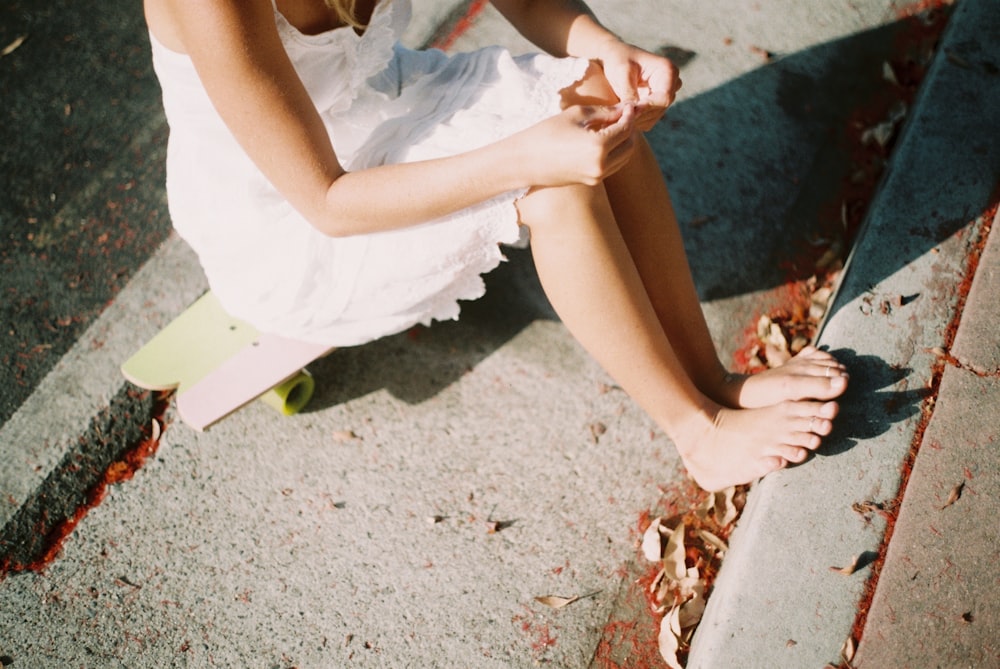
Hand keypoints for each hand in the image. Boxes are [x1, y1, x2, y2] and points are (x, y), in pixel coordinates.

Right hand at [514, 104, 637, 187]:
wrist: (525, 161)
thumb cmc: (547, 132)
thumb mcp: (576, 114)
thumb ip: (604, 112)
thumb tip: (625, 109)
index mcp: (598, 146)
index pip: (625, 128)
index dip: (630, 115)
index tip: (628, 105)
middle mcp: (601, 165)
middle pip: (630, 144)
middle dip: (630, 128)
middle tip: (624, 115)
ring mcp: (597, 176)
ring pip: (625, 157)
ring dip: (625, 141)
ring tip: (616, 126)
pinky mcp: (592, 182)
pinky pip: (614, 166)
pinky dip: (617, 153)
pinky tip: (607, 140)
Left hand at [594, 39, 680, 130]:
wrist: (613, 57)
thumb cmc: (617, 59)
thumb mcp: (622, 73)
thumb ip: (629, 92)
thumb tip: (633, 112)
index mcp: (668, 70)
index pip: (664, 97)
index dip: (648, 107)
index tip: (630, 112)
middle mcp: (671, 82)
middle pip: (661, 108)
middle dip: (641, 115)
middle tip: (621, 119)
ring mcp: (665, 93)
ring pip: (656, 115)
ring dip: (638, 119)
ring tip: (620, 119)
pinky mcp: (656, 102)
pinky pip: (650, 118)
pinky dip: (637, 121)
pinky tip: (623, 119)